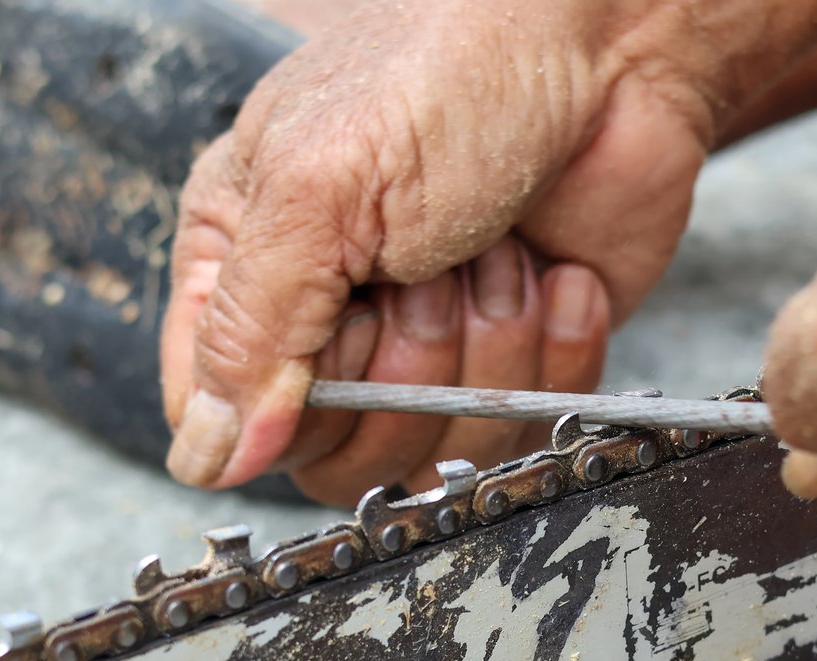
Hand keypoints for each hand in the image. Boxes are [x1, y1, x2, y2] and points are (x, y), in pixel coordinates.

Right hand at [161, 0, 725, 502]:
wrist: (609, 46)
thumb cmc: (451, 72)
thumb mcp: (318, 189)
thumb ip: (249, 331)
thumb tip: (208, 458)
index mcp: (247, 263)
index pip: (222, 416)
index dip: (282, 412)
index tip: (337, 347)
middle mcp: (331, 317)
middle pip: (334, 452)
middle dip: (403, 370)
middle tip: (428, 272)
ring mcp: (430, 346)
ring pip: (435, 446)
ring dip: (485, 348)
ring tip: (495, 252)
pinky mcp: (518, 358)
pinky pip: (523, 421)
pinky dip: (554, 348)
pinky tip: (552, 272)